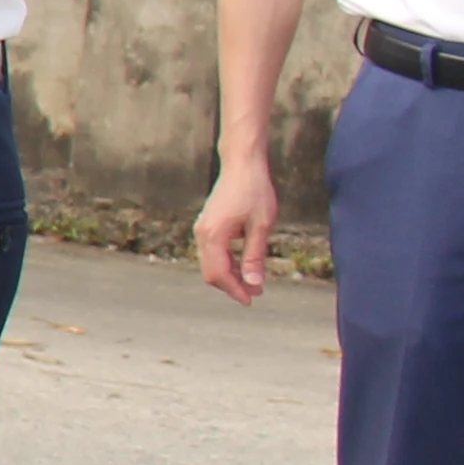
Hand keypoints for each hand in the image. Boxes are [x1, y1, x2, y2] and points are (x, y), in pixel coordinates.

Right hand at [196, 147, 281, 303]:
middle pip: (211, 272)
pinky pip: (213, 252)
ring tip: (252, 282)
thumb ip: (255, 256)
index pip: (219, 274)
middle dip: (232, 286)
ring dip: (230, 275)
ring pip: (211, 263)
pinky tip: (243, 265)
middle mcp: (202, 234)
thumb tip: (254, 284)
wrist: (242, 165)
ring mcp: (203, 230)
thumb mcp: (261, 226)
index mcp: (213, 236)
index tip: (252, 300)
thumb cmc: (254, 192)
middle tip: (256, 293)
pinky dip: (226, 263)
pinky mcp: (208, 225)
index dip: (235, 290)